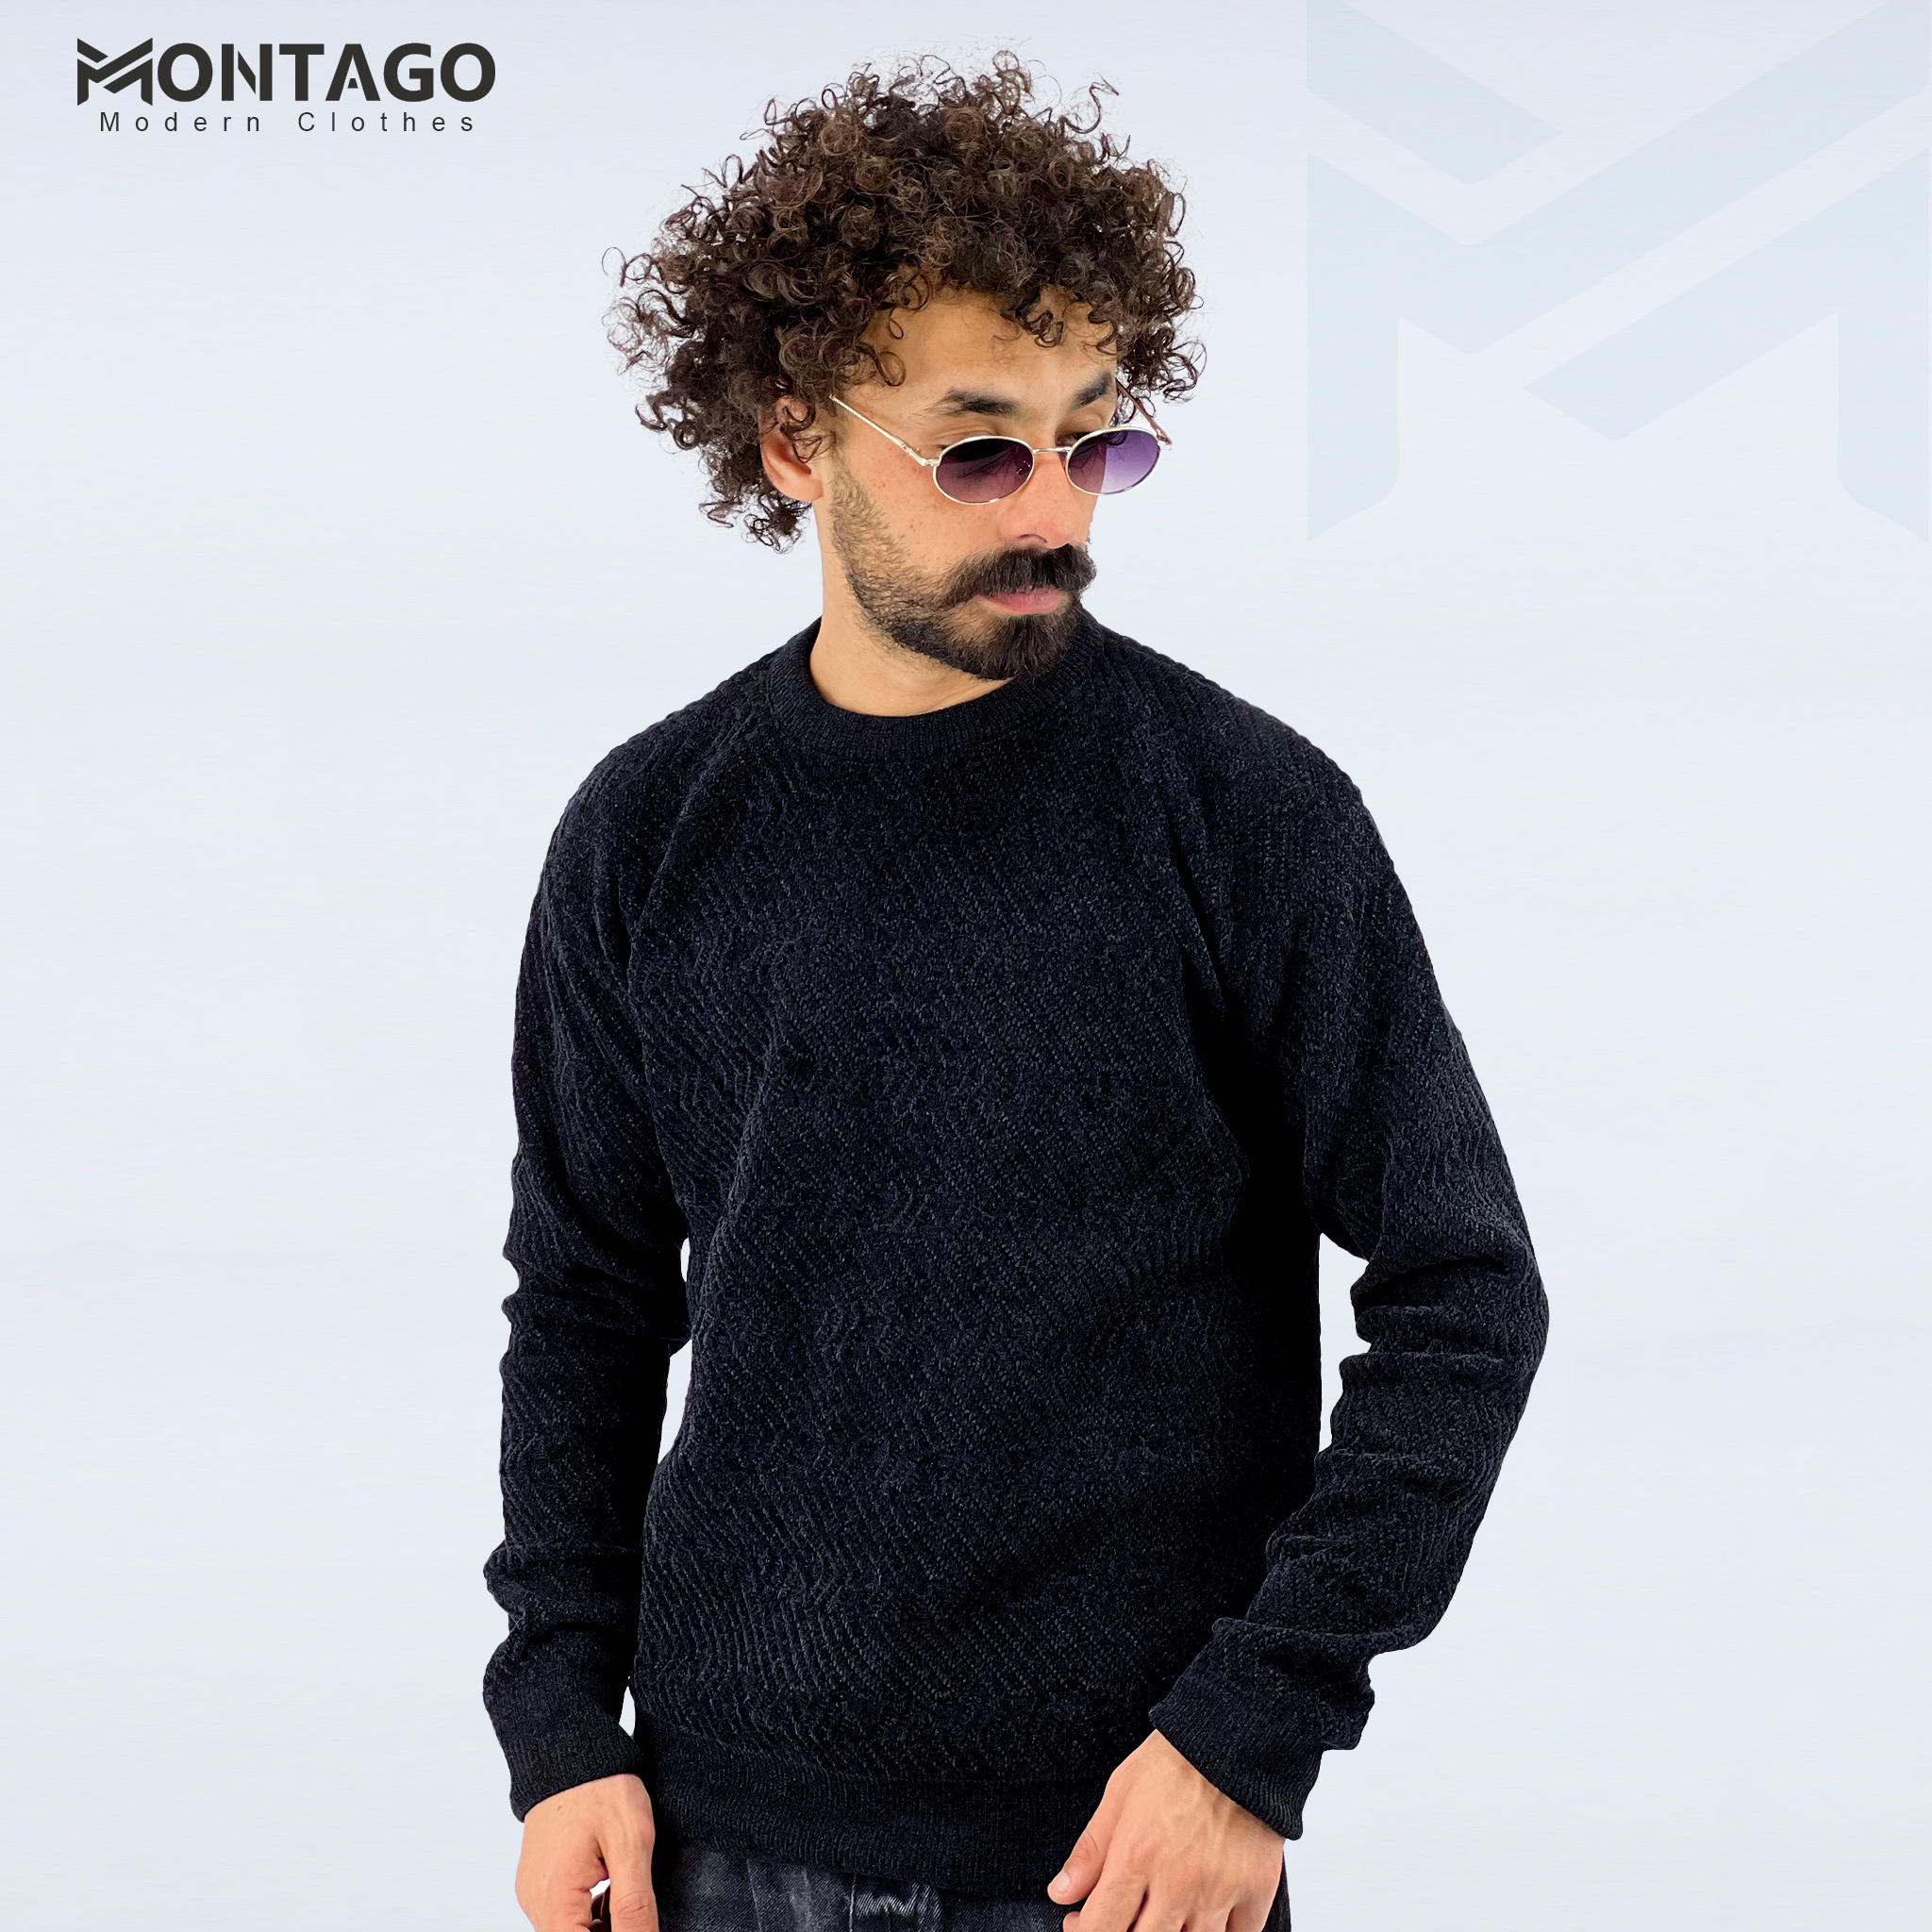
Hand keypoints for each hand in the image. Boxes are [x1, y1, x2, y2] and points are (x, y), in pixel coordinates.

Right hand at [514, 1772, 658, 1931]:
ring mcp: (533, 1890)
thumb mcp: (631, 1844)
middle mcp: (535, 1901)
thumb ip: (634, 1906)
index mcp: (554, 1898)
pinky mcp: (538, 1879)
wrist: (571, 1746)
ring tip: (623, 1885)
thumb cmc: (601, 1786)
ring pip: (570, 1930)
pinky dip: (588, 1909)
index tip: (637, 1922)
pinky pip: (563, 1912)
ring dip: (601, 1924)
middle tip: (635, 1904)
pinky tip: (611, 1883)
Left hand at [1046, 1729, 1284, 1931]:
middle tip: (1122, 1916)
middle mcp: (1177, 1882)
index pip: (1101, 1927)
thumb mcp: (1119, 1794)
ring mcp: (1219, 1892)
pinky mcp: (1255, 1892)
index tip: (1081, 1922)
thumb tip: (1062, 1893)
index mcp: (1137, 1856)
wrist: (1236, 1739)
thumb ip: (1091, 1850)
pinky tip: (1202, 1917)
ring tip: (1162, 1913)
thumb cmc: (1176, 1761)